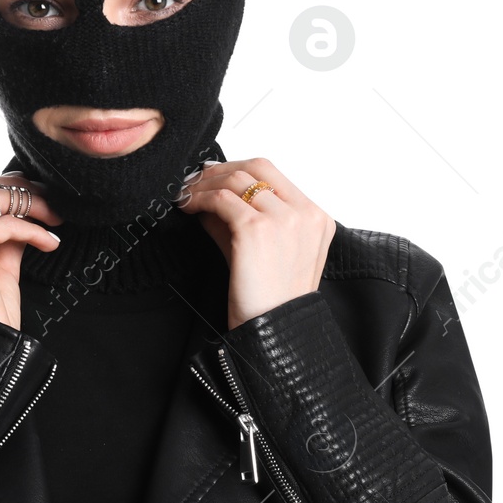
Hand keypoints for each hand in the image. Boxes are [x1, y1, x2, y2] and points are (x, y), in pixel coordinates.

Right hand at [0, 173, 62, 329]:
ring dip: (30, 201)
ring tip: (54, 216)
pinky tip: (49, 242)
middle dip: (14, 187)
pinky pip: (6, 223)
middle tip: (48, 198)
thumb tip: (25, 212)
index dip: (0, 190)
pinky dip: (34, 228)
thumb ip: (2, 239)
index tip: (33, 196)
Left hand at [177, 157, 335, 328]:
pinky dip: (200, 199)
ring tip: (185, 196)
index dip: (238, 171)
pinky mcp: (257, 229)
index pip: (275, 175)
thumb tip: (211, 198)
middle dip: (220, 170)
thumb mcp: (266, 253)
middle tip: (194, 182)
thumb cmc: (271, 302)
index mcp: (317, 218)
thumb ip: (245, 220)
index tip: (213, 178)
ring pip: (237, 179)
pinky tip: (188, 207)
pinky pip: (222, 199)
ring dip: (205, 184)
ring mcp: (284, 219)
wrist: (275, 335)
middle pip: (258, 167)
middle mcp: (306, 214)